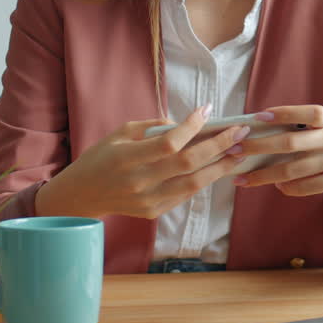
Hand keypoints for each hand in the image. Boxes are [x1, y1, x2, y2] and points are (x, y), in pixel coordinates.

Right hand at [35, 105, 251, 219]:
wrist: (82, 196)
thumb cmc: (100, 158)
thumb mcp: (120, 133)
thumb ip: (152, 127)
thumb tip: (185, 123)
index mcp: (128, 157)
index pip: (169, 142)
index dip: (192, 126)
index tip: (208, 110)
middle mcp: (140, 181)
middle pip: (188, 163)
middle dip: (219, 145)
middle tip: (239, 131)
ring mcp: (148, 200)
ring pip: (194, 183)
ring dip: (221, 166)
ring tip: (239, 151)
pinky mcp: (154, 211)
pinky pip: (186, 194)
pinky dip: (204, 179)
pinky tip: (218, 166)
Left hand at [229, 105, 322, 229]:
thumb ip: (302, 129)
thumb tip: (260, 133)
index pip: (305, 113)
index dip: (283, 113)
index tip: (258, 117)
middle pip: (290, 143)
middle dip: (259, 147)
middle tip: (235, 150)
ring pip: (293, 170)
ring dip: (265, 175)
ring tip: (245, 178)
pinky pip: (306, 186)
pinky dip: (287, 188)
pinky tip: (276, 186)